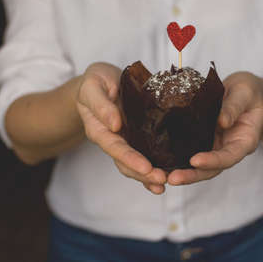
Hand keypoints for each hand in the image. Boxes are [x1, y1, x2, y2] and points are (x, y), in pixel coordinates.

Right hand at [76, 62, 166, 193]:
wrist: (103, 80)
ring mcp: (127, 140)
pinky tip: (169, 176)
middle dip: (143, 174)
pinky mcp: (139, 136)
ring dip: (150, 176)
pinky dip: (155, 168)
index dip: (130, 159)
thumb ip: (101, 104)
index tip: (145, 168)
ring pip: (136, 163)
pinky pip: (147, 154)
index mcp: (99, 130)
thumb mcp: (93, 86)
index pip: (114, 147)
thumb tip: (115, 124)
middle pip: (126, 162)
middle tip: (162, 179)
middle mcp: (113, 139)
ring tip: (166, 182)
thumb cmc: (96, 82)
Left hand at [167, 72, 262, 184]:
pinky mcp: (201, 142)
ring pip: (198, 166)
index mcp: (244, 142)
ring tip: (162, 176)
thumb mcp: (244, 93)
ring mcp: (214, 147)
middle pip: (211, 169)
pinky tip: (160, 163)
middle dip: (192, 175)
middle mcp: (228, 149)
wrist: (243, 93)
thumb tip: (222, 121)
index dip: (213, 161)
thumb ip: (234, 107)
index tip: (195, 161)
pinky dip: (176, 160)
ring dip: (182, 172)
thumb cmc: (247, 92)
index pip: (228, 157)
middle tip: (172, 178)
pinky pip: (188, 153)